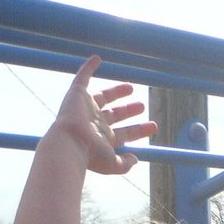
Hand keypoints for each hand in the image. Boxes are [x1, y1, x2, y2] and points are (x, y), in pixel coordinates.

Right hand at [53, 55, 157, 174]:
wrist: (70, 142)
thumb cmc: (91, 154)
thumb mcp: (113, 164)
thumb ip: (125, 164)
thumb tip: (136, 159)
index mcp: (104, 139)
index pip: (125, 133)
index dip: (139, 130)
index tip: (153, 127)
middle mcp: (95, 123)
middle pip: (116, 115)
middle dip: (129, 111)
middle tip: (141, 107)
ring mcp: (86, 109)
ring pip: (104, 98)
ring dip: (117, 93)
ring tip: (131, 88)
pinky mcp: (76, 95)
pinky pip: (82, 78)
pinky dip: (88, 67)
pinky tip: (97, 59)